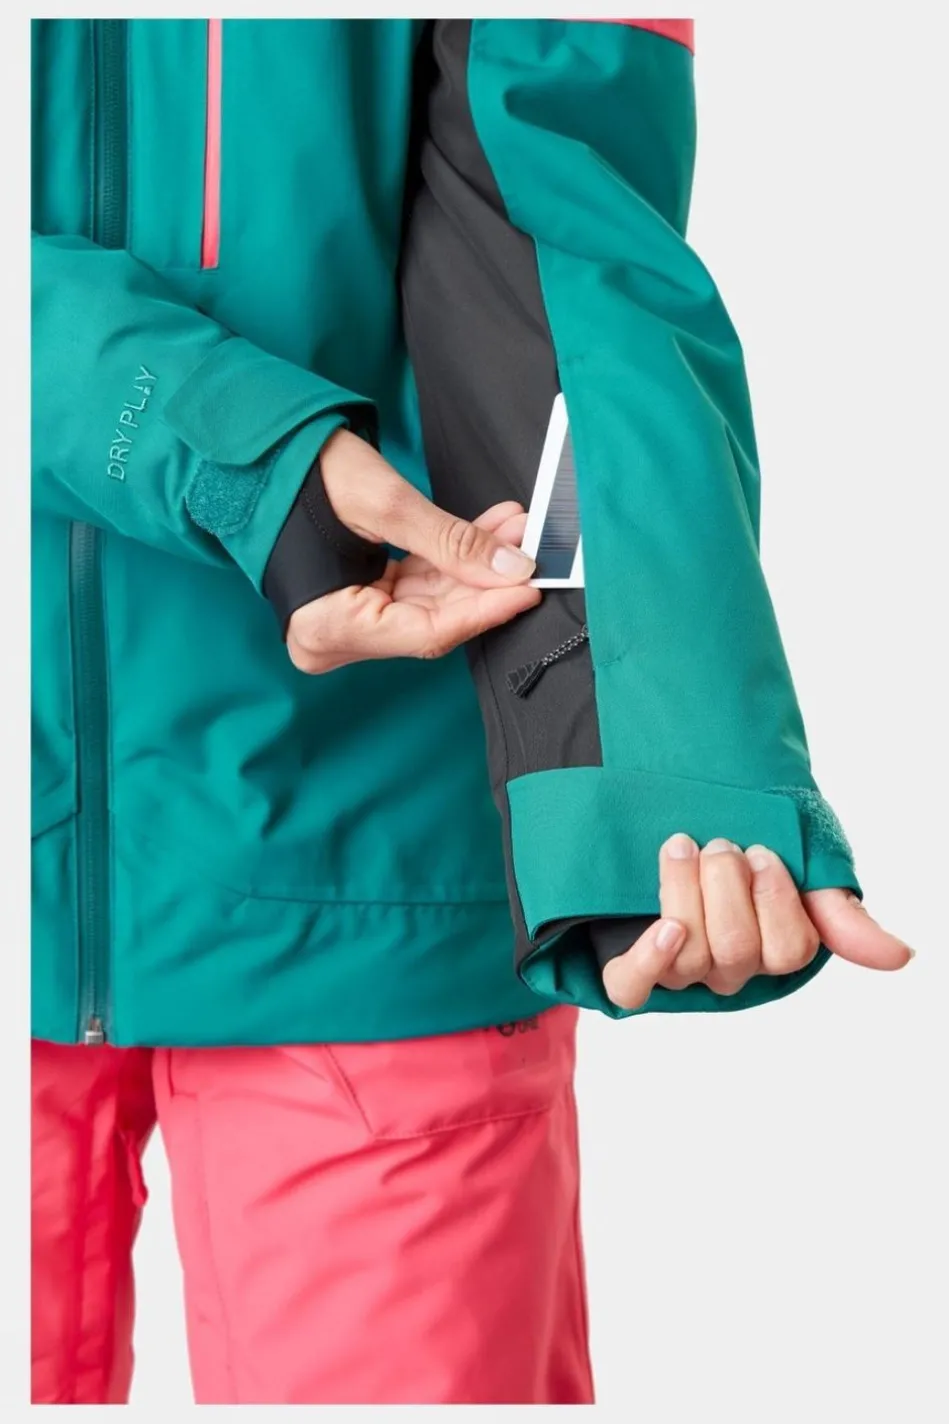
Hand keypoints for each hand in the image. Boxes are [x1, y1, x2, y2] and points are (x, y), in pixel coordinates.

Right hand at [286, 430, 539, 671]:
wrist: (260, 453)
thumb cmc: (299, 474)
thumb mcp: (384, 504)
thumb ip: (451, 542)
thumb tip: (511, 569)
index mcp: (326, 628)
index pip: (426, 633)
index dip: (483, 611)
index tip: (528, 589)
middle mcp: (333, 637)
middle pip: (432, 620)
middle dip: (484, 581)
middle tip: (530, 549)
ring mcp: (348, 620)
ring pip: (431, 602)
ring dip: (474, 565)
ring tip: (515, 529)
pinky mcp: (361, 598)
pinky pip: (417, 586)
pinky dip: (451, 559)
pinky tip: (489, 532)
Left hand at [602, 835, 912, 1009]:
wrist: (675, 808)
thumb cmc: (743, 840)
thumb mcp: (801, 862)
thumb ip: (841, 913)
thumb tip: (900, 957)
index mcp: (772, 947)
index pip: (788, 951)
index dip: (776, 900)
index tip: (762, 853)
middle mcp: (728, 967)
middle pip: (736, 950)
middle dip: (728, 885)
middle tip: (721, 844)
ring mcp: (677, 968)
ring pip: (689, 956)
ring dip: (685, 892)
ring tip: (682, 847)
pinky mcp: (627, 965)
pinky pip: (632, 986)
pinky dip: (649, 957)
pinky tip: (664, 926)